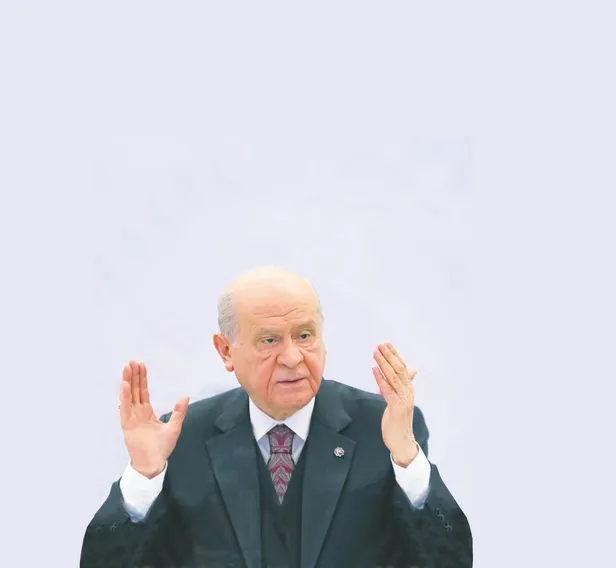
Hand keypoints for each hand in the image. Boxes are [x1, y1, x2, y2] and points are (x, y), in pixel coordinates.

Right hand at [119, 360, 189, 477]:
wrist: (154, 463)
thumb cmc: (163, 447)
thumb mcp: (174, 427)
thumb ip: (179, 412)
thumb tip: (185, 396)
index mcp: (147, 412)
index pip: (143, 392)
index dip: (142, 379)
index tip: (140, 365)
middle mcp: (137, 413)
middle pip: (135, 390)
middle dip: (134, 376)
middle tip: (132, 361)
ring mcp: (131, 418)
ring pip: (129, 396)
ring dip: (127, 382)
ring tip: (126, 368)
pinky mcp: (127, 425)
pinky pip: (125, 408)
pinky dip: (124, 396)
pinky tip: (124, 385)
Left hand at [372, 343, 418, 467]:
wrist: (402, 441)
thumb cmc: (400, 420)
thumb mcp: (402, 399)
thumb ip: (405, 384)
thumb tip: (412, 369)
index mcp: (409, 389)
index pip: (402, 367)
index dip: (395, 355)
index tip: (386, 344)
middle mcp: (408, 392)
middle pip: (399, 369)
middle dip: (389, 356)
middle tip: (380, 344)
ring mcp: (404, 399)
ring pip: (393, 377)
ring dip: (384, 363)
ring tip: (376, 353)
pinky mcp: (397, 407)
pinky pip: (388, 390)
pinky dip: (381, 379)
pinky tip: (374, 370)